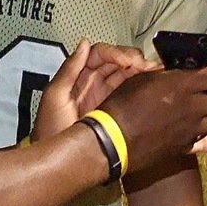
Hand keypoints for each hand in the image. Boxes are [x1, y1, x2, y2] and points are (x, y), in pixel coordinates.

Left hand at [32, 39, 155, 140]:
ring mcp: (104, 96)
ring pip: (125, 75)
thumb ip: (69, 69)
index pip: (100, 54)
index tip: (129, 61)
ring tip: (156, 71)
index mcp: (78, 76)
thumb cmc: (51, 130)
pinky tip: (153, 82)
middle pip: (116, 61)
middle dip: (132, 59)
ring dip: (140, 70)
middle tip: (146, 66)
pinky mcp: (114, 111)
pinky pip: (129, 92)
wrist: (58, 161)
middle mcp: (92, 83)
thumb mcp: (55, 96)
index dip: (116, 53)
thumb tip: (84, 43)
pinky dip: (142, 84)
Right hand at [100, 62, 206, 171]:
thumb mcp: (142, 79)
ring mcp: (192, 128)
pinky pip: (206, 136)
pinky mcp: (187, 145)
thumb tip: (175, 70)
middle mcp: (193, 107)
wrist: (113, 140)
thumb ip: (165, 75)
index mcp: (183, 85)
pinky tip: (201, 125)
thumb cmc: (122, 105)